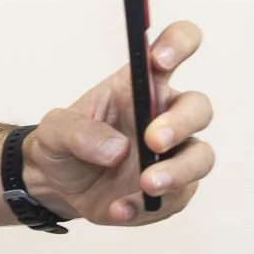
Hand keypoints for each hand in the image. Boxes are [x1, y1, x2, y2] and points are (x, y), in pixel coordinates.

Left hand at [25, 21, 214, 225]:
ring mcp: (173, 154)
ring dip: (178, 172)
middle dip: (180, 123)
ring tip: (146, 184)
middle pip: (198, 109)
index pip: (176, 46)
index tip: (160, 59)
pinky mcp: (170, 190)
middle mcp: (166, 115)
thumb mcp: (54, 131)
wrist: (52, 185)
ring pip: (200, 157)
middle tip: (153, 140)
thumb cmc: (62, 145)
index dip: (178, 44)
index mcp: (141, 85)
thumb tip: (116, 150)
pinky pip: (174, 199)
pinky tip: (119, 209)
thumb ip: (78, 132)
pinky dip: (147, 207)